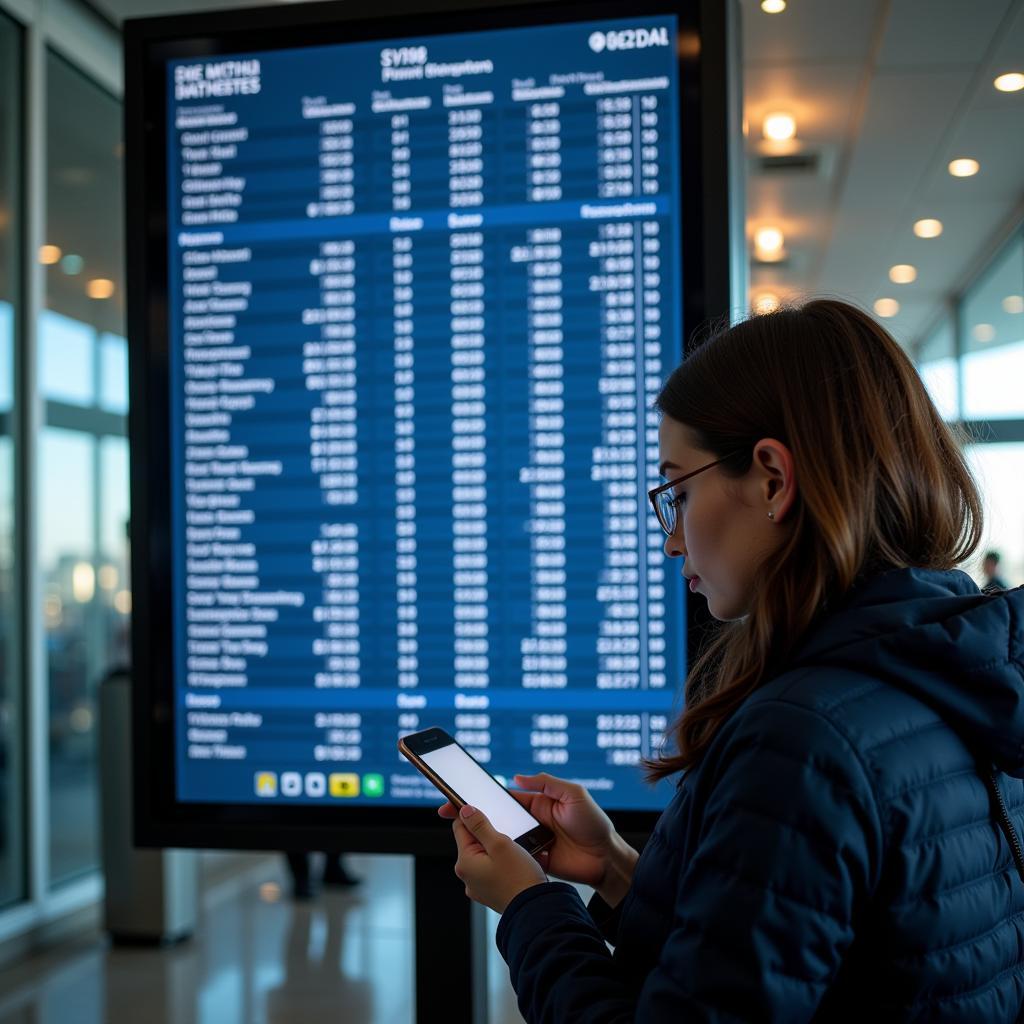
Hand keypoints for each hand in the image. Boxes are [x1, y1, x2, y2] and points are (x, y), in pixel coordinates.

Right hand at [440, 773, 637, 905]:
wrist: (606, 859)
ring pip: (500, 838)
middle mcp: (530, 822)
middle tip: (447, 813)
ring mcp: (530, 842)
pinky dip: (498, 857)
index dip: (482, 795)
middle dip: (471, 815)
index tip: (461, 792)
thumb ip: (547, 783)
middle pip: (495, 817)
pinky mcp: (533, 861)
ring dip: (483, 836)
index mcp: (537, 804)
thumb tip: (517, 777)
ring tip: (461, 834)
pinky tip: (483, 854)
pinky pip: (512, 857)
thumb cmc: (594, 823)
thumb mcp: (574, 794)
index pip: (503, 797)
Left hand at [452, 805, 547, 913]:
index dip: (471, 815)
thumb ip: (480, 825)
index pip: (460, 827)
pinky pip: (492, 869)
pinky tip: (515, 864)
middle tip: (507, 836)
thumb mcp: (500, 843)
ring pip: (484, 855)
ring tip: (514, 851)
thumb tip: (464, 811)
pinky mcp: (491, 892)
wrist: (535, 910)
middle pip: (473, 842)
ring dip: (496, 849)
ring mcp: (479, 886)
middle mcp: (467, 876)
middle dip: (488, 834)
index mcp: (464, 863)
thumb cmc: (519, 878)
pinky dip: (501, 863)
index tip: (482, 808)